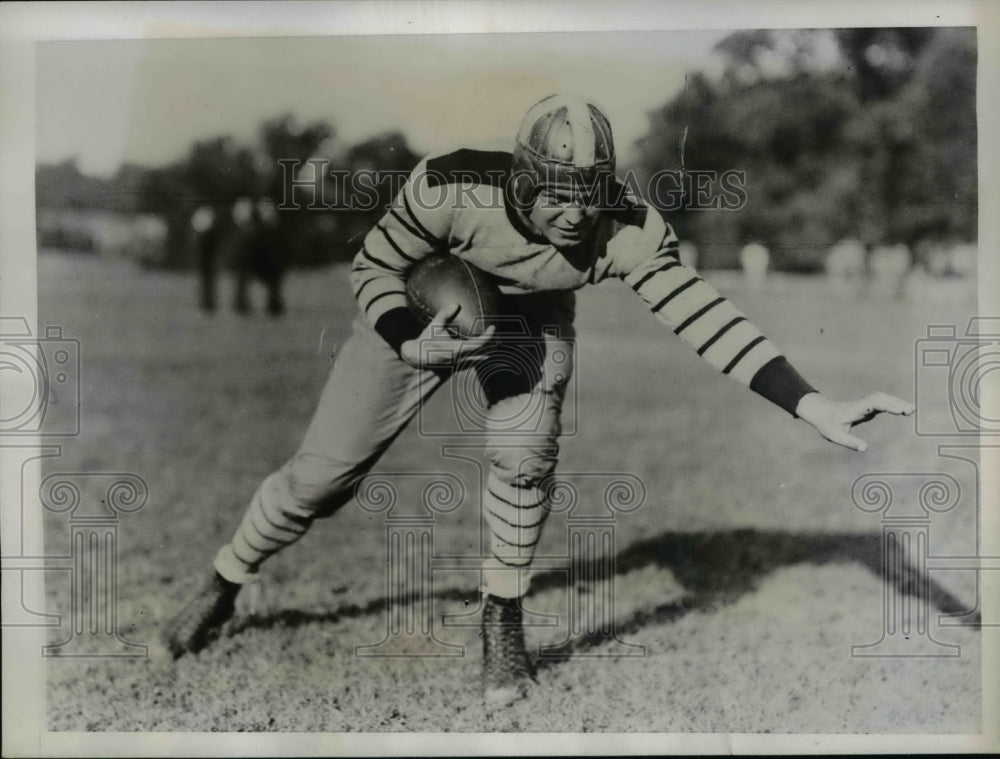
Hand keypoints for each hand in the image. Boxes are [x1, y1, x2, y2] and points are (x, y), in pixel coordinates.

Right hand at [399, 303, 495, 369]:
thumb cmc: (425, 341)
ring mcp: (461, 364)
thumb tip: (455, 304)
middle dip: (493, 343)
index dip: (489, 336)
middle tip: (497, 332)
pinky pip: (475, 361)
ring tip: (494, 340)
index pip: (479, 344)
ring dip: (489, 350)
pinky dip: (481, 354)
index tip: (493, 327)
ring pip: (481, 359)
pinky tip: (483, 348)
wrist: (418, 357)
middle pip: (485, 352)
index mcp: (457, 349)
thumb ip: (444, 315)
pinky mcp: (458, 366)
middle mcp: (461, 358)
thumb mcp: (433, 327)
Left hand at [795, 391, 914, 451]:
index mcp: (855, 409)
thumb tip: (864, 449)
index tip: (900, 411)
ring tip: (911, 410)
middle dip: (896, 403)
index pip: (873, 404)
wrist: (820, 412)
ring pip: (882, 398)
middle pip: (881, 399)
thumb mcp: (835, 436)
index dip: (887, 406)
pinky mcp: (866, 406)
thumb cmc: (827, 424)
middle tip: (911, 410)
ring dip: (896, 402)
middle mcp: (861, 404)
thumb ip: (849, 442)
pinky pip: (881, 402)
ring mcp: (864, 404)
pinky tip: (903, 410)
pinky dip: (893, 404)